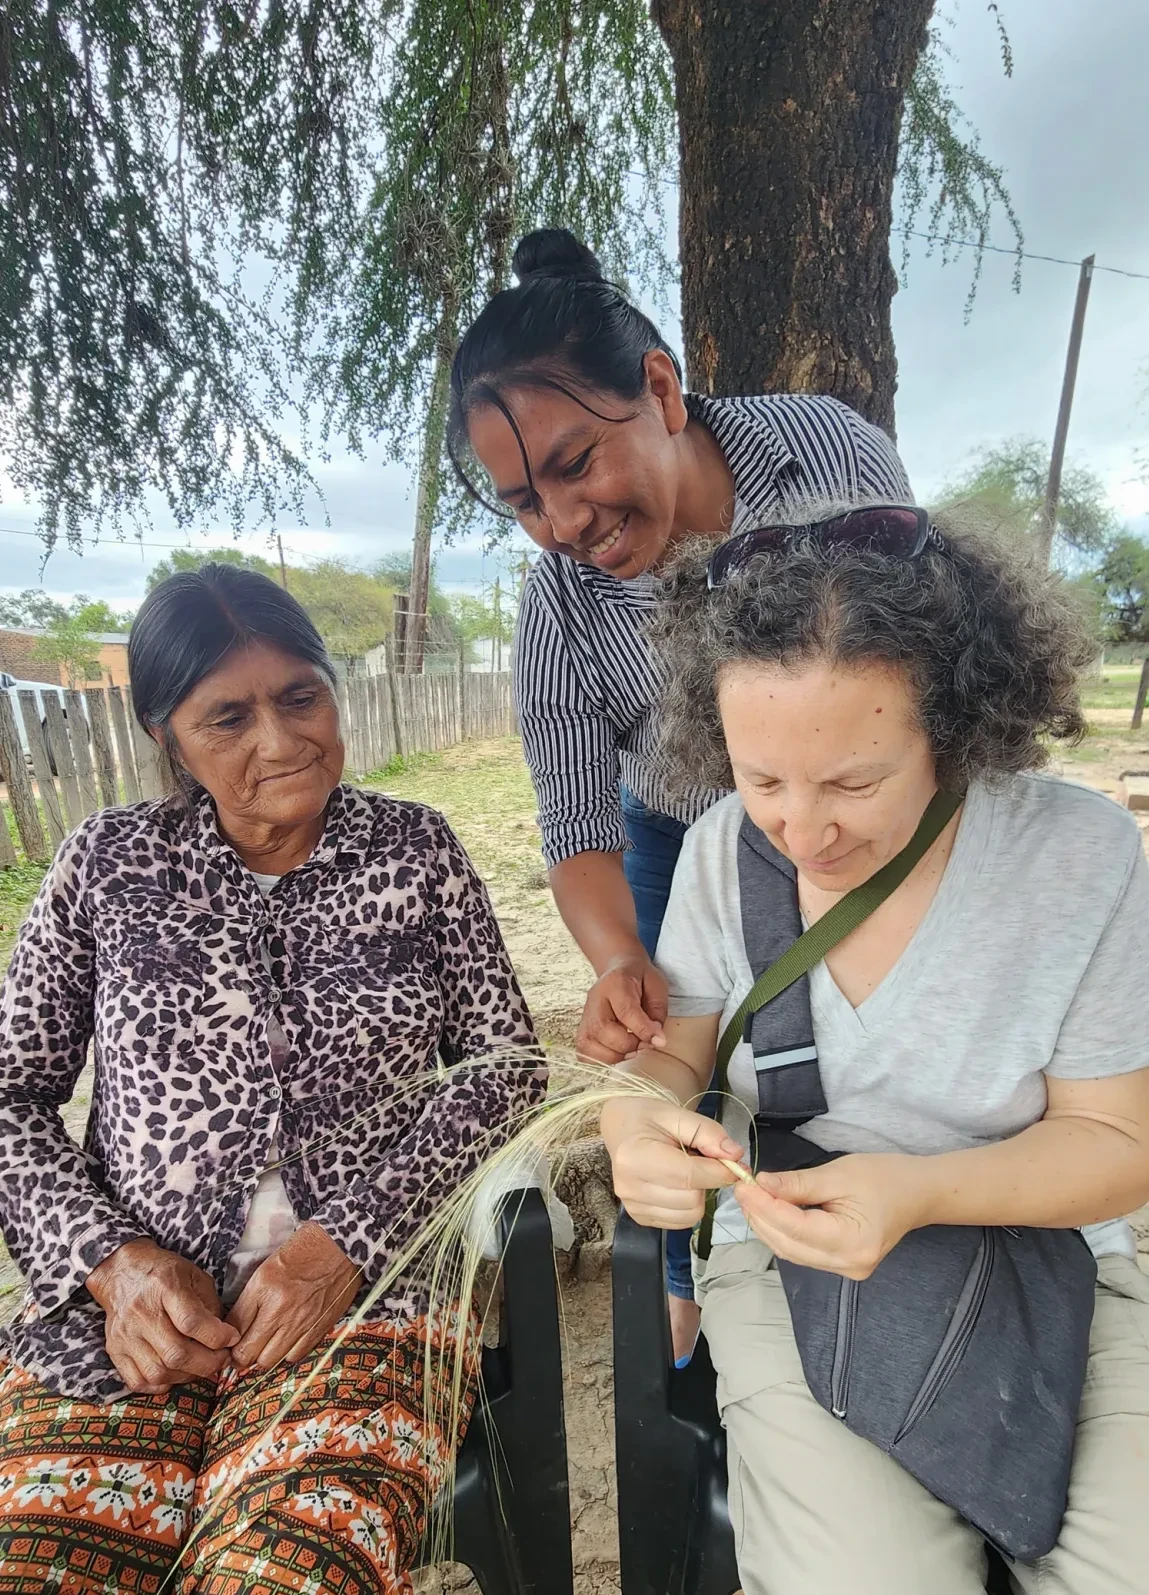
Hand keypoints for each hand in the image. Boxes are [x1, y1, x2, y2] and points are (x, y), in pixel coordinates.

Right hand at [87, 1238, 238, 1393]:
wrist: (121, 1272)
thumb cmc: (164, 1273)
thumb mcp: (194, 1275)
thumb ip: (211, 1305)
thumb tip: (225, 1337)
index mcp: (164, 1287)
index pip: (191, 1322)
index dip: (217, 1337)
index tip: (232, 1338)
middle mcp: (141, 1313)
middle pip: (176, 1354)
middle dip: (208, 1364)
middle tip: (222, 1358)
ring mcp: (125, 1335)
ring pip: (158, 1372)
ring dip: (187, 1376)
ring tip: (200, 1365)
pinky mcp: (115, 1351)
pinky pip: (138, 1382)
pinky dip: (161, 1384)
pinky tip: (175, 1372)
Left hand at [227, 1222, 360, 1371]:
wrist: (339, 1247)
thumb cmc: (301, 1252)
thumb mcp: (266, 1269)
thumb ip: (249, 1300)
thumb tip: (235, 1327)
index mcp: (263, 1288)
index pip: (234, 1328)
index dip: (227, 1339)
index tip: (228, 1343)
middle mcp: (280, 1309)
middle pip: (248, 1352)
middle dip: (240, 1356)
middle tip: (242, 1351)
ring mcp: (300, 1322)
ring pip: (269, 1361)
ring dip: (262, 1358)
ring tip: (263, 1349)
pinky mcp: (318, 1328)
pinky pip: (294, 1357)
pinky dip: (286, 1355)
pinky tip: (286, 1343)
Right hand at [577, 953, 669, 1063]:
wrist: (619, 969)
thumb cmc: (640, 979)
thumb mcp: (657, 986)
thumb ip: (657, 1011)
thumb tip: (655, 1039)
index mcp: (616, 983)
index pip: (626, 1011)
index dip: (643, 1030)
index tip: (659, 1041)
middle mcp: (595, 999)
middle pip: (603, 1030)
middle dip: (628, 1044)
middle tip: (644, 1042)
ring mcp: (585, 1015)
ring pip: (590, 1044)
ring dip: (615, 1054)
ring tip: (632, 1046)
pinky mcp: (581, 1029)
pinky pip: (584, 1052)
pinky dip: (602, 1058)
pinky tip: (617, 1050)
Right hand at [602, 1096, 743, 1228]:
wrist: (622, 1128)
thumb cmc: (649, 1118)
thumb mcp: (679, 1114)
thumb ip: (709, 1132)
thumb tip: (735, 1156)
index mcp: (635, 1156)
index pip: (689, 1176)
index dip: (720, 1172)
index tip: (734, 1162)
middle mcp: (629, 1186)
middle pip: (692, 1199)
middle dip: (707, 1181)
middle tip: (701, 1160)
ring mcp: (633, 1206)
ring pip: (690, 1214)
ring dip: (699, 1194)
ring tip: (686, 1171)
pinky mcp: (639, 1218)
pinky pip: (681, 1221)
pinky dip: (688, 1206)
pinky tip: (678, 1185)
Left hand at [734, 1153, 927, 1278]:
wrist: (918, 1193)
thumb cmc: (886, 1177)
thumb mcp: (840, 1173)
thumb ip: (798, 1184)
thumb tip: (760, 1185)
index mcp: (853, 1241)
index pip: (795, 1228)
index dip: (763, 1207)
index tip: (742, 1185)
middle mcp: (849, 1264)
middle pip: (789, 1245)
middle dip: (760, 1217)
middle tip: (741, 1189)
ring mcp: (846, 1270)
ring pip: (792, 1252)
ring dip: (768, 1226)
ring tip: (751, 1198)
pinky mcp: (842, 1265)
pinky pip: (803, 1253)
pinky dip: (783, 1233)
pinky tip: (771, 1212)